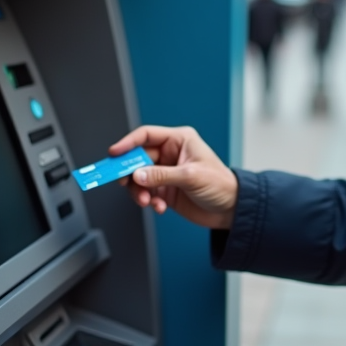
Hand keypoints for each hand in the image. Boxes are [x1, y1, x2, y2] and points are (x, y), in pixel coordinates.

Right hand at [109, 125, 238, 229]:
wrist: (231, 210)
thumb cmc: (221, 185)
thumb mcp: (191, 177)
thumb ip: (161, 175)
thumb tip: (137, 175)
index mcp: (179, 140)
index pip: (146, 135)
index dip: (128, 143)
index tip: (114, 153)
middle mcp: (170, 154)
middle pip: (138, 158)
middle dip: (131, 173)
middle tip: (124, 184)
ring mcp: (166, 172)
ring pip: (139, 178)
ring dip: (139, 191)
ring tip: (148, 201)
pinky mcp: (165, 189)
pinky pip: (147, 193)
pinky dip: (149, 201)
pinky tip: (159, 207)